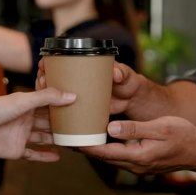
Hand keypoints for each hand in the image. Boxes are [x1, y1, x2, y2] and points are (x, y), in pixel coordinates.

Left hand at [0, 87, 75, 161]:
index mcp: (25, 104)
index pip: (48, 103)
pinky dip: (45, 156)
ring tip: (74, 140)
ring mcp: (21, 136)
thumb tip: (71, 96)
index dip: (61, 103)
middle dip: (62, 122)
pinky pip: (34, 154)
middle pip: (48, 121)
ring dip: (57, 139)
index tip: (79, 103)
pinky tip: (58, 157)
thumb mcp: (23, 100)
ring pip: (44, 138)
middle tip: (81, 123)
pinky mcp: (17, 151)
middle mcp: (25, 120)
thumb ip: (47, 98)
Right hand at [36, 60, 151, 116]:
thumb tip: (114, 71)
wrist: (156, 114)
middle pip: (61, 85)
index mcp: (98, 78)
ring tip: (41, 104)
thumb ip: (126, 76)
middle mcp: (90, 91)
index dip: (54, 66)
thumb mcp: (136, 83)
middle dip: (47, 84)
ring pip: (64, 104)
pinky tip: (56, 129)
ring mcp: (91, 107)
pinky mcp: (94, 123)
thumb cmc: (145, 94)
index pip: (70, 67)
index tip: (42, 65)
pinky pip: (77, 122)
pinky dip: (67, 125)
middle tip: (39, 84)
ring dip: (51, 103)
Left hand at [80, 116, 195, 174]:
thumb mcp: (160, 128)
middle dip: (86, 148)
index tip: (69, 140)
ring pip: (111, 158)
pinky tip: (102, 139)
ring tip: (79, 137)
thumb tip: (110, 128)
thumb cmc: (184, 136)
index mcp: (138, 156)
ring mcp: (139, 166)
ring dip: (96, 150)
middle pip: (104, 158)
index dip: (85, 146)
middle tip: (67, 136)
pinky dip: (108, 149)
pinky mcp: (143, 163)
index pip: (104, 153)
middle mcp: (136, 165)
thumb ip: (134, 129)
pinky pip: (120, 157)